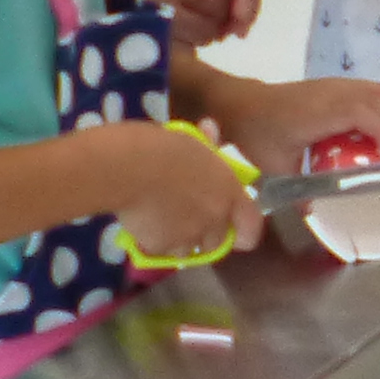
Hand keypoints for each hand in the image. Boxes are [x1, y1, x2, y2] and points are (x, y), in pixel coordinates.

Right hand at [108, 121, 263, 265]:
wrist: (128, 168)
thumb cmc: (161, 146)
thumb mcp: (190, 139)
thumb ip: (205, 144)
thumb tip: (209, 129)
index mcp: (228, 193)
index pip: (251, 226)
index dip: (244, 231)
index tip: (233, 227)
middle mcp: (214, 220)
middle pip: (217, 242)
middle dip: (206, 234)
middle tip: (187, 216)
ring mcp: (188, 237)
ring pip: (188, 248)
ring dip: (180, 239)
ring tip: (161, 218)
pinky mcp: (161, 247)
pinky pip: (160, 248)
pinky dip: (153, 239)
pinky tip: (141, 220)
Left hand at [226, 76, 379, 176]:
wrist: (242, 104)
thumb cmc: (259, 136)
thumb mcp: (276, 167)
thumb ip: (298, 191)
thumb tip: (319, 217)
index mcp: (319, 113)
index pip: (362, 114)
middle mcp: (334, 93)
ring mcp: (339, 86)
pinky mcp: (342, 86)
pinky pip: (378, 91)